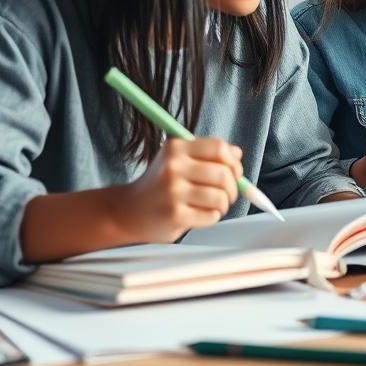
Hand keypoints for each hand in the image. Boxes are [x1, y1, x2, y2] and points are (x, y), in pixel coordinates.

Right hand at [112, 137, 242, 242]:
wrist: (128, 211)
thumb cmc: (159, 184)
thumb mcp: (178, 160)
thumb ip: (206, 154)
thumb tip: (237, 154)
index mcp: (175, 148)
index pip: (218, 147)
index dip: (233, 162)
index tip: (235, 172)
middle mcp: (173, 167)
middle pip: (223, 174)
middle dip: (233, 187)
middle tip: (228, 194)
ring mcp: (173, 192)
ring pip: (220, 197)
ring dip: (224, 204)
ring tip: (213, 206)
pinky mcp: (175, 215)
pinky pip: (211, 216)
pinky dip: (212, 217)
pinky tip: (199, 215)